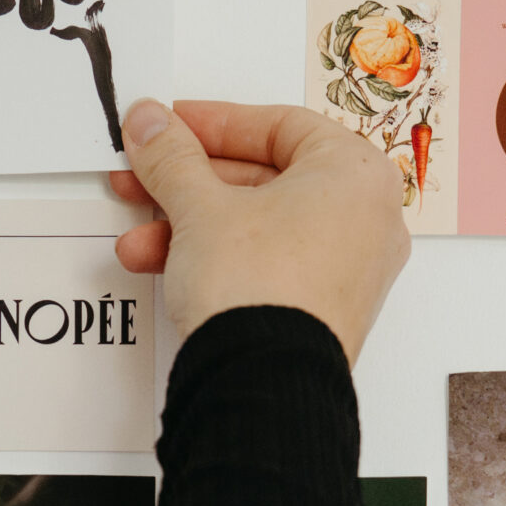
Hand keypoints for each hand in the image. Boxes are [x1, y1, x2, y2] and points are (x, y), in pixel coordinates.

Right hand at [108, 99, 409, 364]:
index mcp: (356, 174)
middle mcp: (365, 219)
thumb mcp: (200, 206)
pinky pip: (267, 265)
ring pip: (258, 227)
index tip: (169, 125)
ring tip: (139, 239)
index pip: (280, 125)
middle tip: (142, 176)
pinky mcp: (323, 310)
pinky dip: (217, 259)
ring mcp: (348, 270)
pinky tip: (165, 267)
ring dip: (189, 226)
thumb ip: (172, 156)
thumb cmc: (258, 286)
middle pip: (264, 179)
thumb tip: (150, 122)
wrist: (263, 383)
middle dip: (188, 182)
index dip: (213, 123)